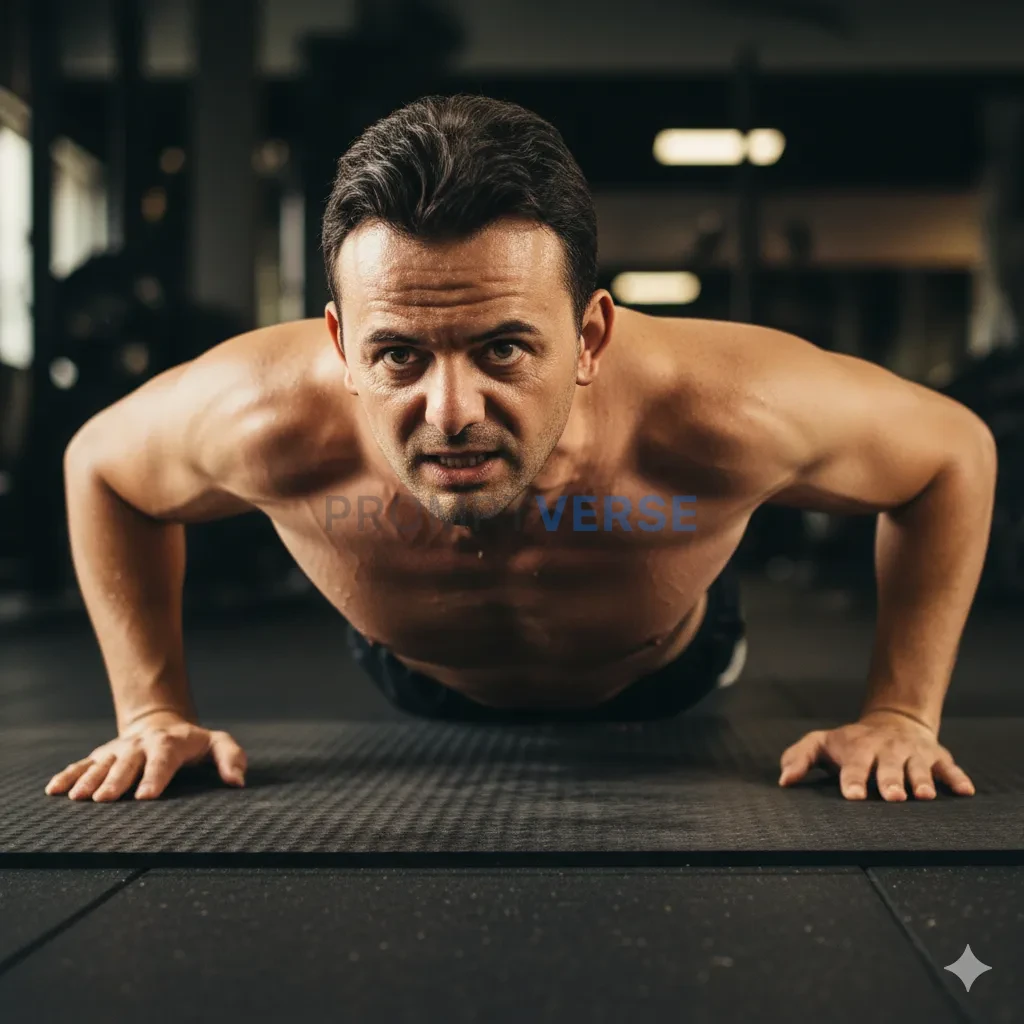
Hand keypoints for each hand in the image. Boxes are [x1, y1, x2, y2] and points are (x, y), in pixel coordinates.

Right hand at [44, 711, 247, 801]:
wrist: (162, 724)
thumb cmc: (193, 743)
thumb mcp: (217, 744)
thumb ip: (231, 758)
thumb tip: (237, 782)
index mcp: (170, 744)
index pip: (163, 760)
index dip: (155, 777)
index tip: (145, 797)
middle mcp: (141, 745)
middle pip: (128, 763)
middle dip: (116, 780)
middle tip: (105, 799)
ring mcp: (119, 750)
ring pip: (102, 764)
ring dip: (89, 779)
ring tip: (78, 798)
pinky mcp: (102, 755)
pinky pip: (82, 764)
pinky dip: (68, 775)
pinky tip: (54, 790)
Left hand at [777, 709, 975, 800]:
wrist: (893, 720)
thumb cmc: (851, 742)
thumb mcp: (822, 744)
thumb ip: (799, 758)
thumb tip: (783, 781)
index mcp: (858, 749)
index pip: (854, 765)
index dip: (854, 779)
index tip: (853, 795)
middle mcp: (887, 750)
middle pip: (889, 767)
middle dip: (890, 781)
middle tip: (892, 796)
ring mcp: (913, 753)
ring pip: (919, 768)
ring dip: (922, 781)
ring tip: (923, 796)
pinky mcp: (937, 757)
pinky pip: (950, 768)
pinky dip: (957, 779)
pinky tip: (965, 791)